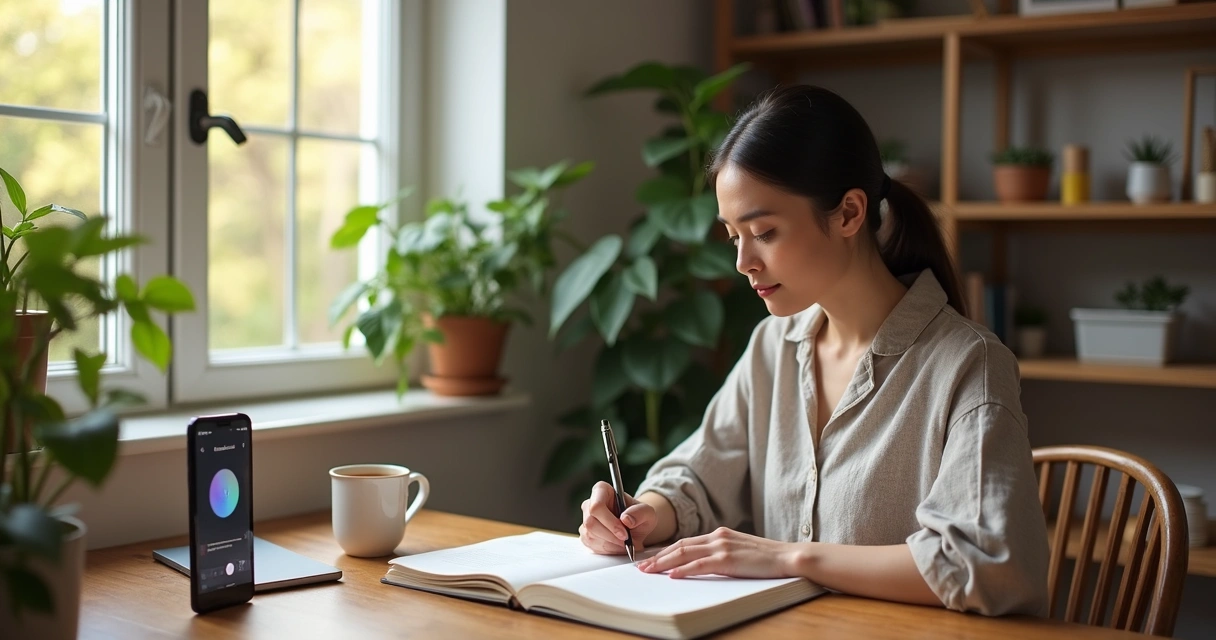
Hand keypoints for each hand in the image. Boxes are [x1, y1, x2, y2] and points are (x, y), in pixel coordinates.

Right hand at [579, 481, 656, 554]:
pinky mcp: (586, 535)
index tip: (624, 533)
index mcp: (602, 490)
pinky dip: (607, 550)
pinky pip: (592, 545)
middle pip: (591, 522)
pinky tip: (618, 546)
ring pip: (590, 535)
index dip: (609, 521)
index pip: (596, 505)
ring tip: (625, 544)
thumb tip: (626, 519)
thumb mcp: (647, 512)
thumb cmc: (639, 515)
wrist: (636, 527)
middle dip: (611, 536)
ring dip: (610, 544)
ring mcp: (586, 520)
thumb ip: (640, 513)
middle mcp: (590, 503)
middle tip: (626, 542)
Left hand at [636, 527, 800, 578]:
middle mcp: (717, 536)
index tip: (652, 559)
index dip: (666, 551)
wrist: (788, 556)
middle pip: (679, 546)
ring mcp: (722, 546)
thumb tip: (702, 563)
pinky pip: (700, 564)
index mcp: (719, 534)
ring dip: (663, 563)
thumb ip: (721, 552)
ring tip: (649, 571)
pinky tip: (672, 575)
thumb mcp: (739, 550)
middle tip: (641, 566)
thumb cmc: (766, 558)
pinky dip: (683, 569)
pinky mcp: (728, 559)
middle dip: (658, 557)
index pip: (685, 542)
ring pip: (684, 553)